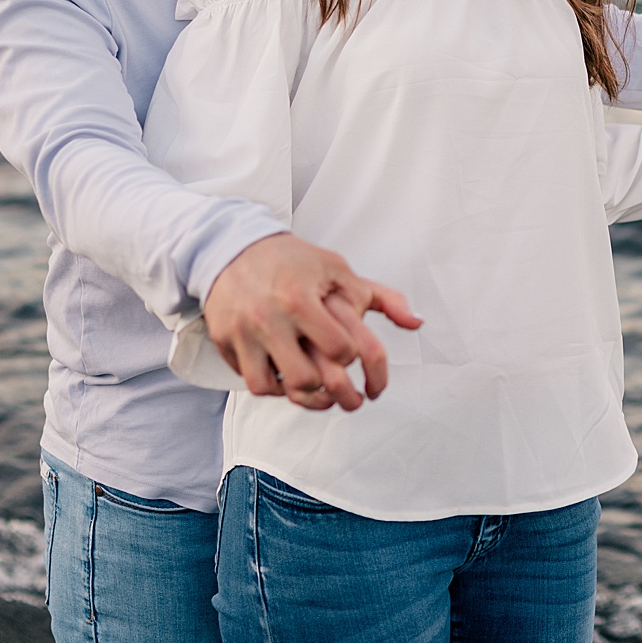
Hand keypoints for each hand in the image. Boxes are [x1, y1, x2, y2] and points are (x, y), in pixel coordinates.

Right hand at [203, 234, 421, 413]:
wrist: (232, 246)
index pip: (341, 349)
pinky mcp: (225, 342)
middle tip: (345, 394)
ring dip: (301, 396)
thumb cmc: (292, 261)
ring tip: (315, 388)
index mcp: (301, 298)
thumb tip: (417, 323)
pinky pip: (252, 382)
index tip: (353, 355)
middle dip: (333, 393)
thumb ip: (382, 297)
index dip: (356, 359)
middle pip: (308, 379)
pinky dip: (273, 387)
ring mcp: (244, 333)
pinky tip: (286, 377)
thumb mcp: (338, 269)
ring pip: (276, 388)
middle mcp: (270, 318)